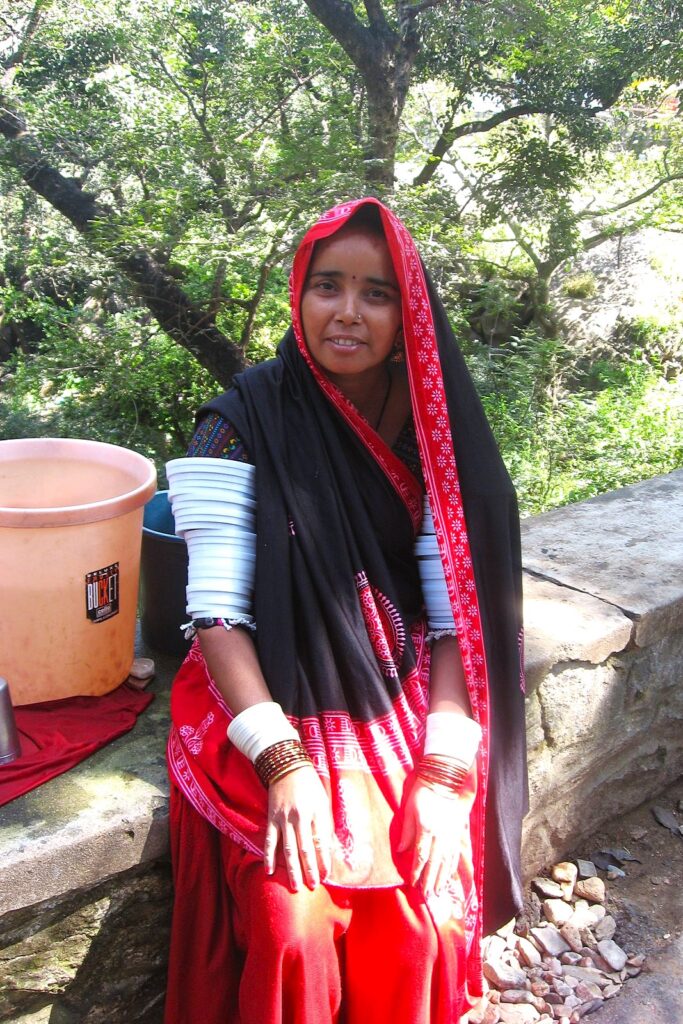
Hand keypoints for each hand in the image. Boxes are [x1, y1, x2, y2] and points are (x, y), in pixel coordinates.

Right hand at [264, 765, 333, 891]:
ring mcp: (283, 819)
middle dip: (309, 870)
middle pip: (305, 849)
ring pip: (288, 849)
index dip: (324, 861)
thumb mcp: (323, 802)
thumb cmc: (310, 785)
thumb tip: (328, 848)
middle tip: (313, 887)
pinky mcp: (271, 818)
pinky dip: (269, 857)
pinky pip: (270, 841)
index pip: (321, 842)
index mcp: (315, 813)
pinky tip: (269, 871)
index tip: (327, 876)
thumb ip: (325, 824)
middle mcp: (300, 817)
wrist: (288, 767)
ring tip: (295, 886)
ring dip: (292, 869)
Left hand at [397, 776, 474, 898]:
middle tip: (427, 895)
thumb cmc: (422, 792)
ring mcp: (451, 834)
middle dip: (430, 880)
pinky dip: (452, 867)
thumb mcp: (409, 809)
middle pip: (435, 862)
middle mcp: (440, 834)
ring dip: (442, 877)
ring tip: (438, 891)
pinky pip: (455, 853)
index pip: (420, 855)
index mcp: (426, 828)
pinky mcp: (458, 832)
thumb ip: (406, 831)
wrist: (444, 779)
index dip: (416, 871)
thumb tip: (401, 851)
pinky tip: (449, 875)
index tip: (412, 883)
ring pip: (447, 860)